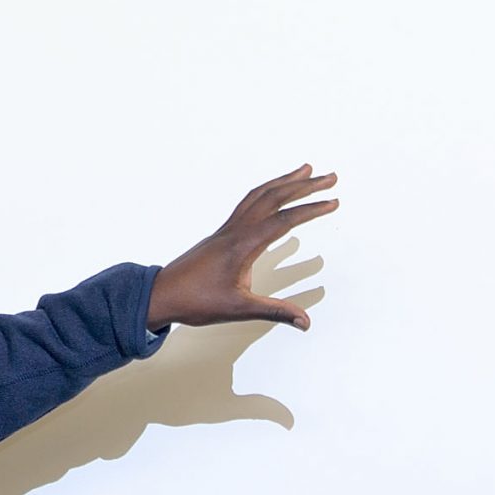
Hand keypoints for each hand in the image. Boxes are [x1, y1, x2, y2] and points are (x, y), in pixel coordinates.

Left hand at [145, 166, 339, 332]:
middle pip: (273, 197)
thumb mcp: (238, 309)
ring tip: (305, 172)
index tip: (333, 202)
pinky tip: (274, 195)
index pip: (283, 220)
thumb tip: (305, 322)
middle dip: (304, 185)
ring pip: (259, 196)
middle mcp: (235, 230)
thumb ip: (275, 312)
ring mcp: (227, 229)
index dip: (310, 210)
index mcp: (242, 245)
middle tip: (331, 177)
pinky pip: (248, 203)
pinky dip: (266, 193)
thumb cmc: (196, 302)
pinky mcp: (222, 234)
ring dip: (284, 182)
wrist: (161, 295)